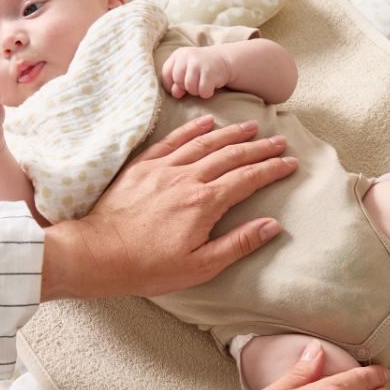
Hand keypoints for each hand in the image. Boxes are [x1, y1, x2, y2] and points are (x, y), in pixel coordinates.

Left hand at [40, 115, 296, 299]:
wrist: (98, 254)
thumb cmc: (149, 267)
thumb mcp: (201, 266)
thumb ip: (238, 244)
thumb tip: (273, 226)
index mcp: (204, 203)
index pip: (247, 179)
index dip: (272, 169)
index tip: (290, 163)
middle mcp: (187, 178)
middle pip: (231, 155)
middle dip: (259, 147)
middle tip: (279, 141)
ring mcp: (163, 169)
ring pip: (204, 143)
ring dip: (231, 133)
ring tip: (251, 126)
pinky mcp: (142, 167)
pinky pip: (172, 140)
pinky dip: (192, 129)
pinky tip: (206, 122)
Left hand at [161, 46, 230, 98]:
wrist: (223, 60)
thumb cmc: (200, 68)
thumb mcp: (186, 70)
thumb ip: (177, 81)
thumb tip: (175, 93)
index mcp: (178, 55)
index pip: (166, 73)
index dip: (170, 85)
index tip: (178, 88)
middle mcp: (186, 56)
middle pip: (178, 81)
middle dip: (185, 87)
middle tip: (195, 84)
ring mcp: (198, 63)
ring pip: (190, 87)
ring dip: (196, 91)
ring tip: (202, 85)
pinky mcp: (209, 71)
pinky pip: (203, 91)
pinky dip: (206, 93)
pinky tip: (210, 86)